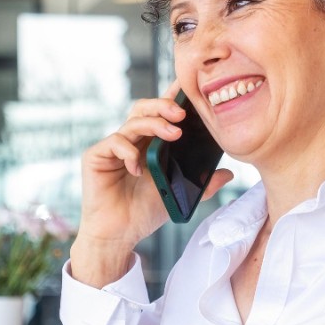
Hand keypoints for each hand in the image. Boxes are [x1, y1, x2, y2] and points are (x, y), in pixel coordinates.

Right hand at [71, 82, 232, 286]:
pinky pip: (114, 143)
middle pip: (144, 109)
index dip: (171, 98)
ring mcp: (112, 148)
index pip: (160, 114)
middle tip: (182, 114)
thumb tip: (228, 173)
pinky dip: (128, 151)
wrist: (118, 235)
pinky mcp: (96, 156)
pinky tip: (138, 167)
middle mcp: (130, 141)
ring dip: (154, 124)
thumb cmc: (143, 213)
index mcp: (148, 144)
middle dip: (163, 106)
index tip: (187, 89)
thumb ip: (202, 184)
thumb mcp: (178, 195)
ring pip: (132, 122)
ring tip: (174, 134)